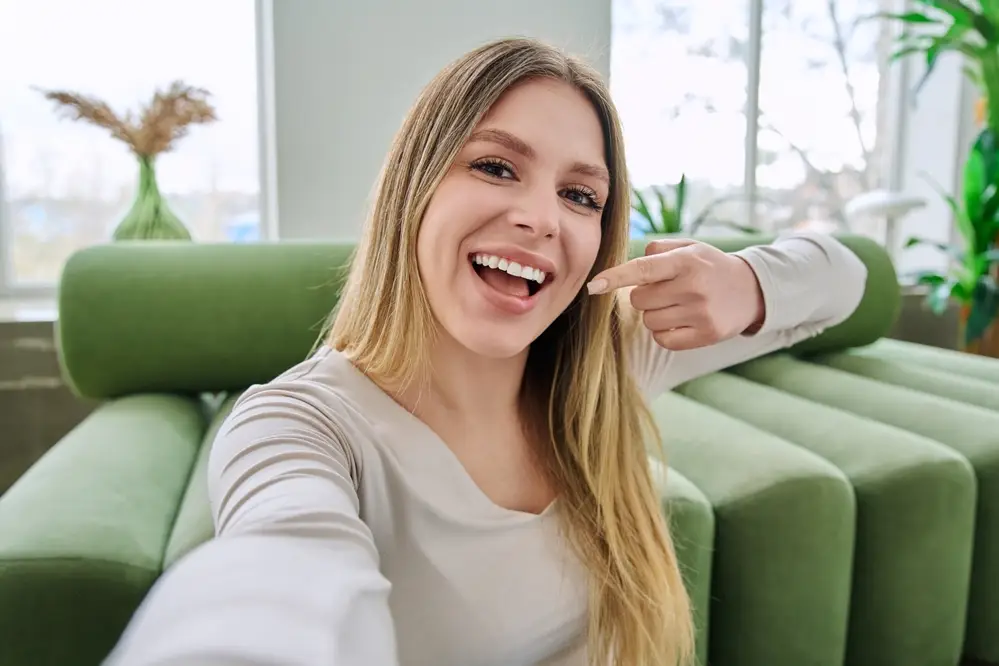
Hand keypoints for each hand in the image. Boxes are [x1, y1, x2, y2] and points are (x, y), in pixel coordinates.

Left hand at [587, 238, 765, 349]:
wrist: (752, 289)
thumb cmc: (708, 266)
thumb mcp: (689, 247)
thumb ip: (656, 249)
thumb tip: (624, 267)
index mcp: (686, 261)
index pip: (642, 269)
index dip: (615, 277)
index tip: (594, 286)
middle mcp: (693, 287)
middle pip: (638, 300)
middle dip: (644, 296)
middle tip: (667, 289)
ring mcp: (701, 313)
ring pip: (649, 321)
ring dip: (655, 314)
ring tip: (678, 304)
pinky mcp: (706, 336)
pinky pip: (663, 339)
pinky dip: (665, 332)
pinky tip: (682, 320)